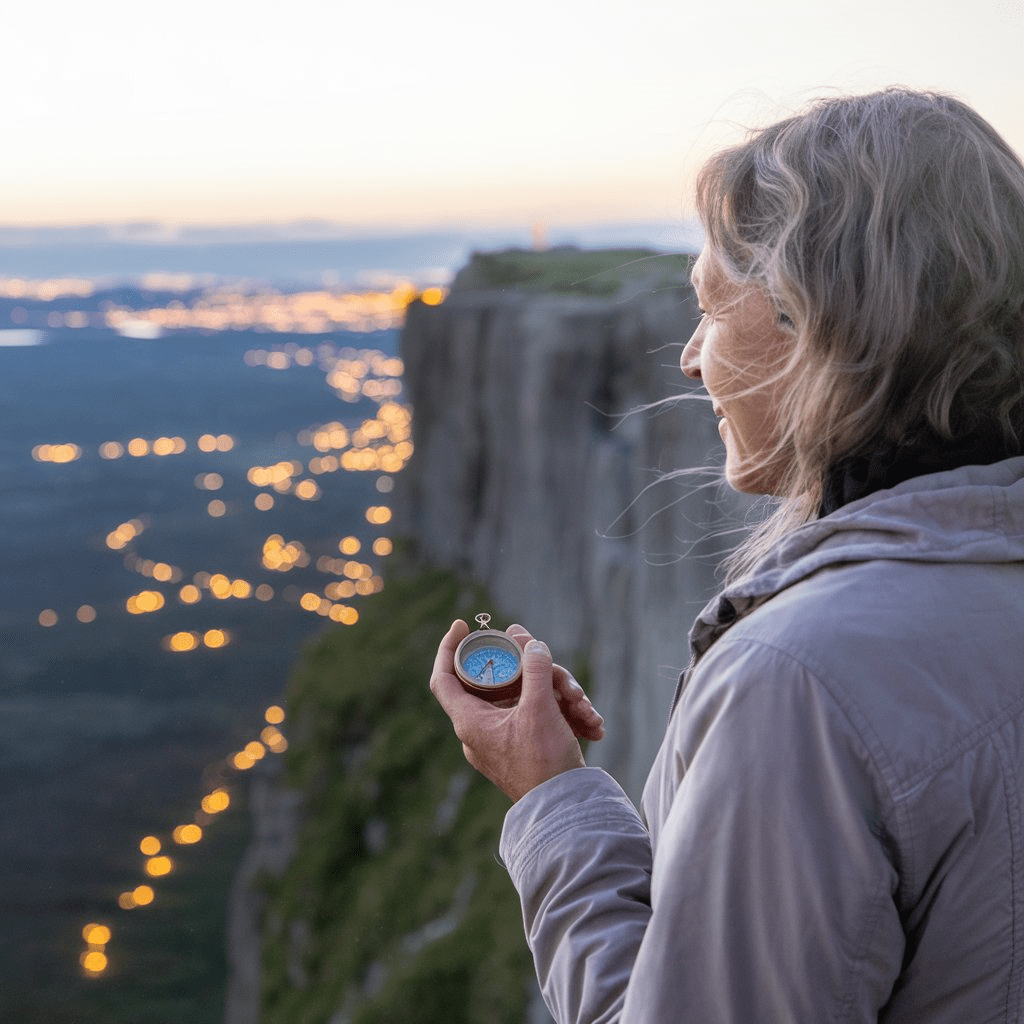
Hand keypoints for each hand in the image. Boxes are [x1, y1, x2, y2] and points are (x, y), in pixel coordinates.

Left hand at [430, 620, 604, 801]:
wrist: (568, 811)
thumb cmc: (544, 764)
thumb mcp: (541, 709)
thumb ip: (535, 669)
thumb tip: (529, 641)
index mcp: (471, 721)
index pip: (444, 677)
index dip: (449, 647)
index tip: (463, 625)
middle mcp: (482, 729)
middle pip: (501, 682)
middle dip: (538, 672)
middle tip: (556, 669)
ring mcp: (505, 739)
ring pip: (528, 698)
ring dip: (562, 697)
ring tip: (585, 709)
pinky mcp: (527, 747)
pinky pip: (541, 718)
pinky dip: (565, 716)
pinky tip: (591, 725)